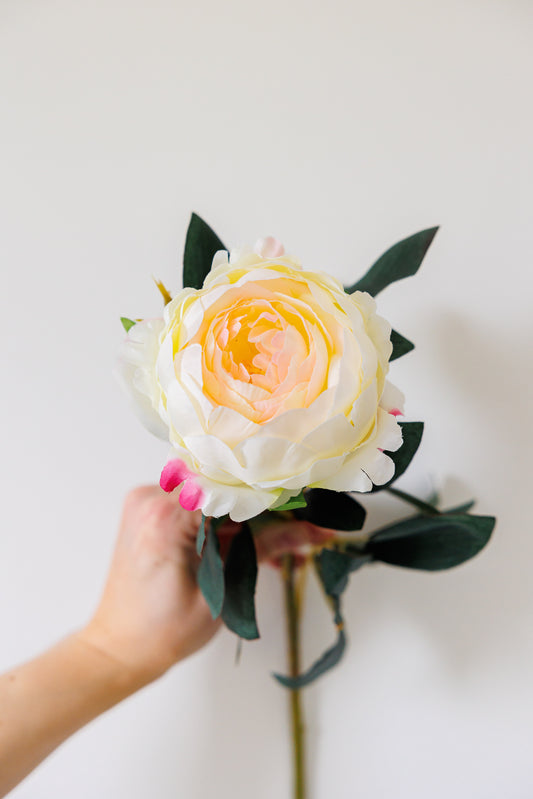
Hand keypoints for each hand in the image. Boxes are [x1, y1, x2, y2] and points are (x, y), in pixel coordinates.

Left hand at [80, 486, 332, 688]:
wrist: (119, 648)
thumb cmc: (162, 631)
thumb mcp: (223, 591)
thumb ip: (264, 550)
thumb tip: (312, 530)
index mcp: (165, 517)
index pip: (233, 487)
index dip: (275, 497)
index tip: (310, 508)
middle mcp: (152, 499)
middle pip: (225, 486)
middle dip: (267, 508)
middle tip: (305, 528)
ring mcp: (148, 502)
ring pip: (216, 493)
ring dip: (251, 516)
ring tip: (285, 543)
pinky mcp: (152, 511)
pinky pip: (200, 503)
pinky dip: (228, 520)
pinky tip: (255, 543)